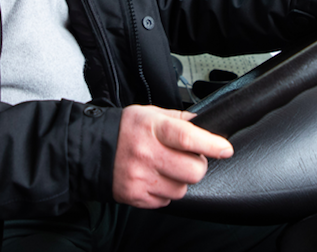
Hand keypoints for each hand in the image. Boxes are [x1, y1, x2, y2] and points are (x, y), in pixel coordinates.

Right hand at [112, 104, 233, 208]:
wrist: (91, 148)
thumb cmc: (125, 129)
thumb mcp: (151, 113)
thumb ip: (179, 119)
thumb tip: (206, 124)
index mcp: (152, 128)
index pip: (187, 137)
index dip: (210, 144)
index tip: (225, 148)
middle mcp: (146, 154)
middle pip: (192, 171)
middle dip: (198, 165)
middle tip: (189, 158)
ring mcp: (141, 177)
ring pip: (181, 189)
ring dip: (180, 180)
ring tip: (165, 167)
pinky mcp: (136, 196)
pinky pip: (166, 201)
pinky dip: (165, 191)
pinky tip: (153, 177)